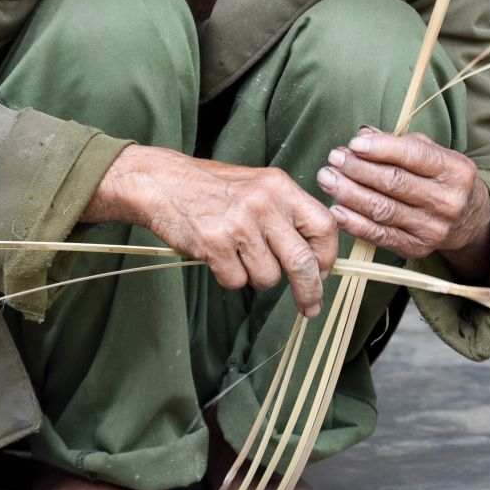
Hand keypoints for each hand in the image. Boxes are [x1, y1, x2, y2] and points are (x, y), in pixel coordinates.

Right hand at [84, 145, 337, 316]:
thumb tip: (315, 256)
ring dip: (256, 277)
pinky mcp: (214, 243)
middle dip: (309, 291)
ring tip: (238, 256)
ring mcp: (238, 223)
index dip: (328, 256)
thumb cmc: (211, 188)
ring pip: (268, 277)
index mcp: (279, 186)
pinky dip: (228, 276)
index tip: (323, 273)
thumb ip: (285, 214)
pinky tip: (217, 256)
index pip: (324, 227)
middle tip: (310, 307)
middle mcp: (263, 203)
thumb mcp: (257, 186)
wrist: (161, 182)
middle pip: (303, 261)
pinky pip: (236, 281)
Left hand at [315, 126, 489, 282]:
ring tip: (327, 179)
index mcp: (455, 170)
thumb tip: (363, 134)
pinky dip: (354, 223)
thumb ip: (398, 143)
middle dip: (358, 169)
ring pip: (383, 209)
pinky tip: (336, 210)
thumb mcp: (432, 154)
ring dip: (349, 193)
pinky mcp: (418, 249)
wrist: (467, 220)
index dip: (380, 149)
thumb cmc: (440, 178)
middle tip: (334, 159)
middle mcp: (448, 201)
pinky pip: (380, 236)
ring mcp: (433, 228)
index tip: (353, 143)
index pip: (414, 155)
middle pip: (394, 183)